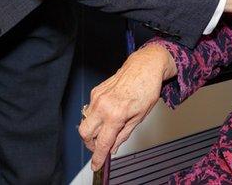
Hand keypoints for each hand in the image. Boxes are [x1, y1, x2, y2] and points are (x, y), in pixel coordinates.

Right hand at [78, 44, 176, 170]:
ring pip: (85, 122)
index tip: (96, 165)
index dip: (98, 157)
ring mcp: (97, 98)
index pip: (102, 143)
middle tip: (102, 145)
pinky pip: (89, 110)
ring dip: (93, 130)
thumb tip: (113, 147)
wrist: (145, 66)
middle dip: (91, 144)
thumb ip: (124, 134)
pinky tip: (108, 114)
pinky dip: (95, 117)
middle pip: (85, 134)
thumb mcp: (140, 117)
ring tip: (108, 128)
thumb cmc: (147, 89)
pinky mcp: (95, 91)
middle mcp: (103, 106)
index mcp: (116, 115)